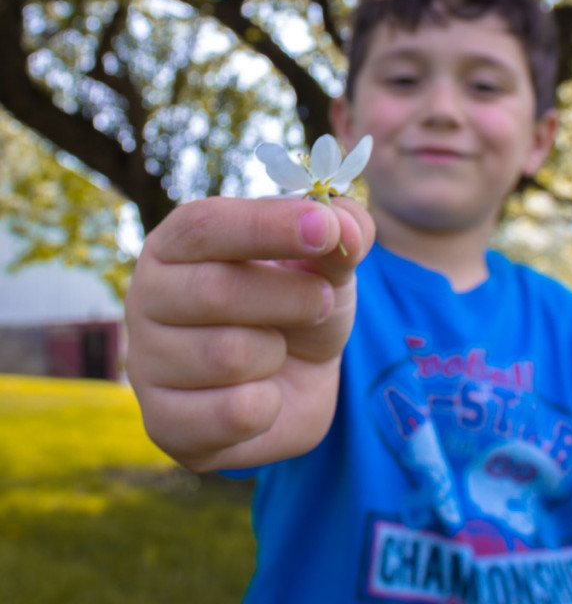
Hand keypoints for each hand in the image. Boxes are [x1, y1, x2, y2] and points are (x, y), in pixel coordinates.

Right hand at [124, 195, 374, 471]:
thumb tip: (346, 229)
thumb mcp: (326, 259)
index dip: (266, 226)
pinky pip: (233, 414)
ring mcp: (147, 363)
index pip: (204, 226)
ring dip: (276, 353)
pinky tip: (263, 395)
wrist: (296, 380)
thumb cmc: (297, 303)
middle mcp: (146, 296)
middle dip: (290, 297)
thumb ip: (343, 230)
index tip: (324, 229)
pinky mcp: (163, 424)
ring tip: (277, 349)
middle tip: (320, 301)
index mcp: (176, 244)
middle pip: (214, 290)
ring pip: (227, 356)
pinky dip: (270, 405)